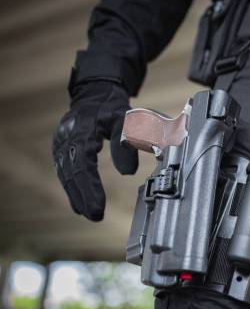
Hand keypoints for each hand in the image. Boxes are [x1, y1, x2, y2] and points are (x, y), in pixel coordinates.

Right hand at [52, 80, 137, 220]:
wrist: (95, 93)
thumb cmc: (112, 107)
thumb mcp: (126, 120)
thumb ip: (127, 143)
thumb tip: (127, 172)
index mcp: (83, 130)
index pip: (83, 164)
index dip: (89, 186)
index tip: (98, 205)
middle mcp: (68, 138)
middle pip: (71, 172)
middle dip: (83, 196)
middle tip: (95, 215)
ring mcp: (62, 143)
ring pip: (65, 173)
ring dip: (76, 195)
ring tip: (88, 213)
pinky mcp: (62, 148)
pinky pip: (64, 171)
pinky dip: (72, 187)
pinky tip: (79, 203)